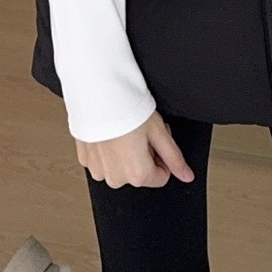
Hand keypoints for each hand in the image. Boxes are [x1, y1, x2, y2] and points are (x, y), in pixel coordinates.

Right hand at [76, 111, 194, 188]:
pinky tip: (110, 132)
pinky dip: (107, 150)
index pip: (161, 177)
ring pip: (120, 168)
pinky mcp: (84, 160)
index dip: (162, 156)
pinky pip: (102, 161)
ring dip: (125, 154)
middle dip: (144, 155)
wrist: (97, 93)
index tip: (156, 138)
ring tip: (125, 130)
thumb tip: (187, 176)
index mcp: (137, 175)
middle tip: (142, 131)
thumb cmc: (127, 108)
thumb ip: (174, 157)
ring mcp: (97, 171)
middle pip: (140, 174)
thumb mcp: (159, 131)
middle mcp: (116, 178)